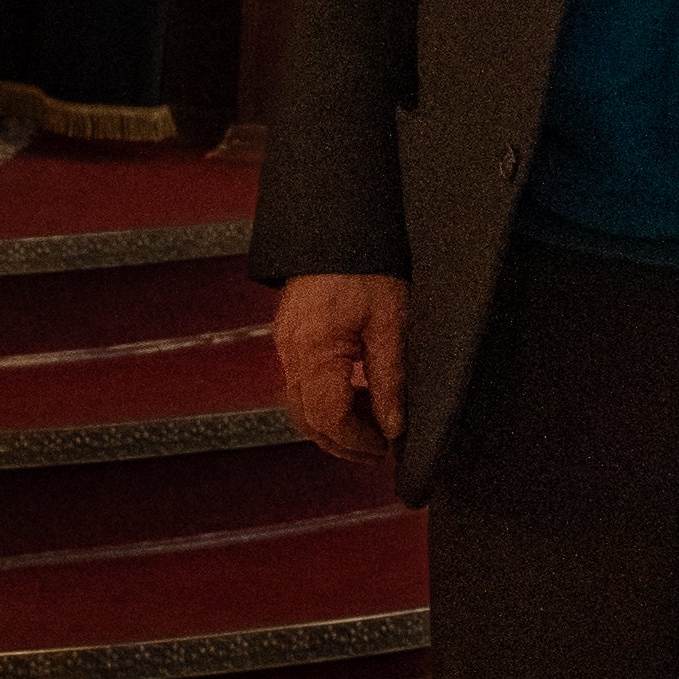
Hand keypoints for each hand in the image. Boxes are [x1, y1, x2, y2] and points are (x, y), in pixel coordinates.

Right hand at [275, 273, 410, 466]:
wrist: (339, 228)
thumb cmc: (367, 267)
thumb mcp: (391, 323)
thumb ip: (390, 380)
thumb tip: (393, 426)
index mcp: (316, 350)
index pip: (328, 419)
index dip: (356, 442)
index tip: (383, 448)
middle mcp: (292, 352)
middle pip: (308, 421)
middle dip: (343, 443)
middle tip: (378, 450)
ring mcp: (285, 346)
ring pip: (301, 407)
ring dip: (334, 425)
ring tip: (372, 424)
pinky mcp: (289, 339)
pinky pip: (301, 385)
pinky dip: (326, 401)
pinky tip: (356, 394)